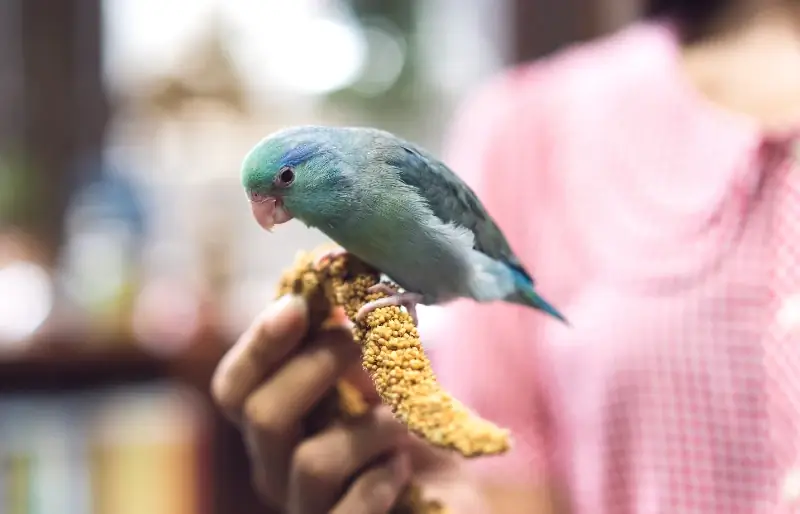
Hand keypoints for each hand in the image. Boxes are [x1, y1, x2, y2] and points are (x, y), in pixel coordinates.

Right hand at [211, 295, 413, 513]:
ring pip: (311, 463)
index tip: (298, 305)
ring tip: (401, 417)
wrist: (451, 488)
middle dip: (314, 366)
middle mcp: (276, 469)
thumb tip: (332, 279)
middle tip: (362, 343)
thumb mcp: (372, 374)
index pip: (234, 387)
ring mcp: (306, 509)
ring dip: (366, 428)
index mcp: (274, 423)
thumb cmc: (403, 425)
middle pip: (260, 417)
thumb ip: (345, 339)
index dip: (258, 344)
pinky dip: (378, 483)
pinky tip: (401, 465)